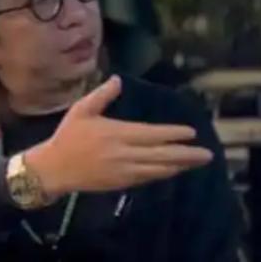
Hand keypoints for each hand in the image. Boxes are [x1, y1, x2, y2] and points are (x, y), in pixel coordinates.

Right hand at [25, 75, 212, 198]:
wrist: (53, 170)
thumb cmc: (69, 137)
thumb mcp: (82, 110)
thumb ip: (102, 95)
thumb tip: (117, 78)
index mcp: (117, 134)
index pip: (152, 134)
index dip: (173, 134)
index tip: (191, 132)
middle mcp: (124, 153)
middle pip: (162, 154)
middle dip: (187, 154)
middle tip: (207, 154)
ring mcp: (124, 170)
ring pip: (158, 169)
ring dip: (180, 165)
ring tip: (198, 162)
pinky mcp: (121, 183)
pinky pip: (148, 178)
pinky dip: (164, 174)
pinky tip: (176, 170)